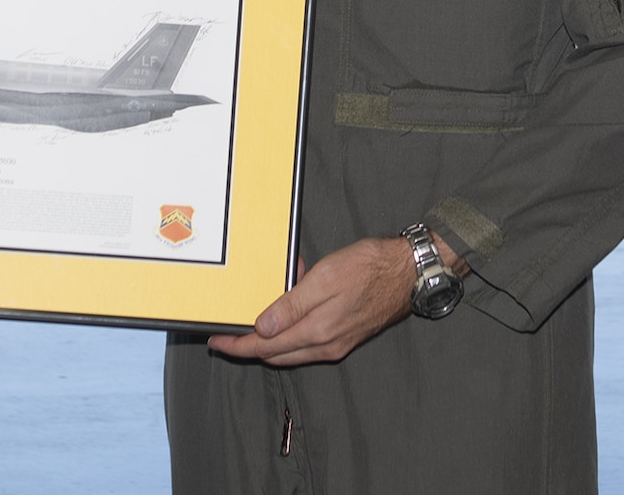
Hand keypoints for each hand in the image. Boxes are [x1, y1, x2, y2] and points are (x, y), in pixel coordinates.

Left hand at [209, 236, 423, 364]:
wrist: (407, 273)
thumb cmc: (367, 268)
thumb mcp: (324, 279)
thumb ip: (292, 306)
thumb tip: (261, 329)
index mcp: (318, 332)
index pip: (266, 347)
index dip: (238, 346)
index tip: (217, 342)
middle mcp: (326, 345)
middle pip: (275, 354)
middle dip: (248, 347)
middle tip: (225, 334)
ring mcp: (336, 344)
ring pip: (290, 351)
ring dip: (269, 338)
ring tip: (254, 315)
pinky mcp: (344, 337)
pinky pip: (306, 342)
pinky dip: (290, 330)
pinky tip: (287, 306)